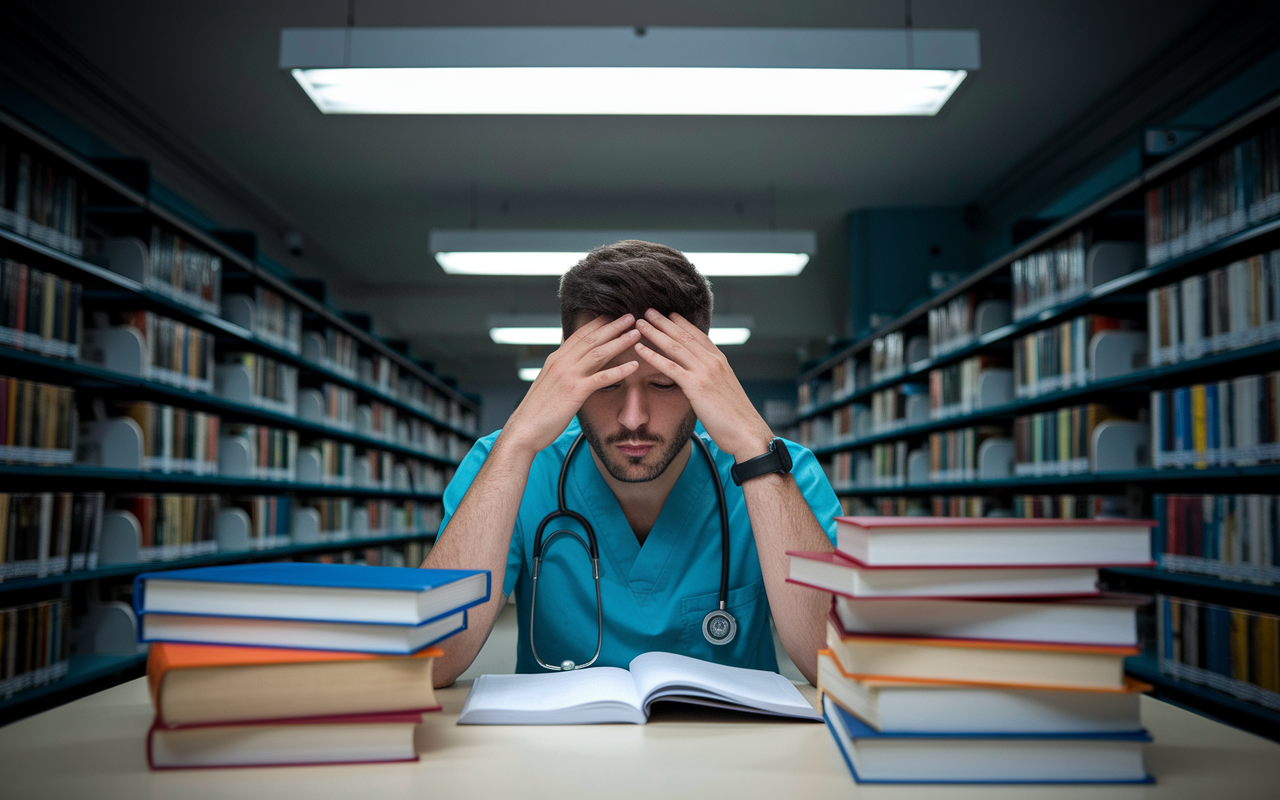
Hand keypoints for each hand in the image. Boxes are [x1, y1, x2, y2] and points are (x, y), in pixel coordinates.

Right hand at [499, 315, 641, 456]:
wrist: (524, 429)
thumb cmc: (537, 410)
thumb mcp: (549, 382)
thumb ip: (562, 370)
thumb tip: (572, 362)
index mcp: (556, 359)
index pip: (580, 334)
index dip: (598, 323)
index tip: (614, 315)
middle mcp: (561, 362)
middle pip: (591, 338)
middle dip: (613, 325)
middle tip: (630, 316)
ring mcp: (568, 375)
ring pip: (598, 352)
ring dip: (619, 341)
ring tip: (636, 333)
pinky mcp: (575, 391)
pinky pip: (601, 378)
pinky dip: (619, 370)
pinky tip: (634, 365)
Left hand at [633, 310, 774, 459]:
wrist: (746, 431)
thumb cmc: (736, 417)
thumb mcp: (725, 390)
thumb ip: (712, 379)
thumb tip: (702, 379)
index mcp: (720, 361)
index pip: (698, 336)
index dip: (682, 324)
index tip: (670, 314)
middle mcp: (713, 361)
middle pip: (684, 336)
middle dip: (664, 322)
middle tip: (649, 311)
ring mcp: (705, 372)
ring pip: (675, 346)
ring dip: (655, 332)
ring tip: (640, 323)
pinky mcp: (696, 386)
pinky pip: (670, 367)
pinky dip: (652, 355)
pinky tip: (639, 348)